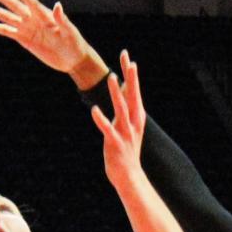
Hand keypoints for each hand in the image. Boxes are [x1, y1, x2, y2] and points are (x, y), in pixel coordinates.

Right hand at [0, 0, 102, 81]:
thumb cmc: (74, 43)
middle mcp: (33, 19)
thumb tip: (58, 5)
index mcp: (45, 15)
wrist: (72, 59)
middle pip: (13, 5)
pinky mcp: (22, 39)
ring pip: (5, 17)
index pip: (32, 3)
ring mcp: (26, 28)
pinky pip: (5, 31)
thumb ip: (63, 19)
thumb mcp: (70, 32)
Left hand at [92, 50, 146, 188]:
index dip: (130, 72)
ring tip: (111, 77)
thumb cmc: (125, 149)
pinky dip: (101, 119)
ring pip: (121, 108)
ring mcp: (125, 132)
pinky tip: (94, 110)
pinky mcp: (115, 143)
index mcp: (136, 116)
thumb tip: (120, 90)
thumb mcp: (127, 125)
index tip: (127, 55)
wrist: (129, 175)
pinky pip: (107, 129)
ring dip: (115, 93)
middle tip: (129, 59)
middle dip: (130, 77)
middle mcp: (133, 121)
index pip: (134, 90)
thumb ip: (125, 108)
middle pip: (132, 95)